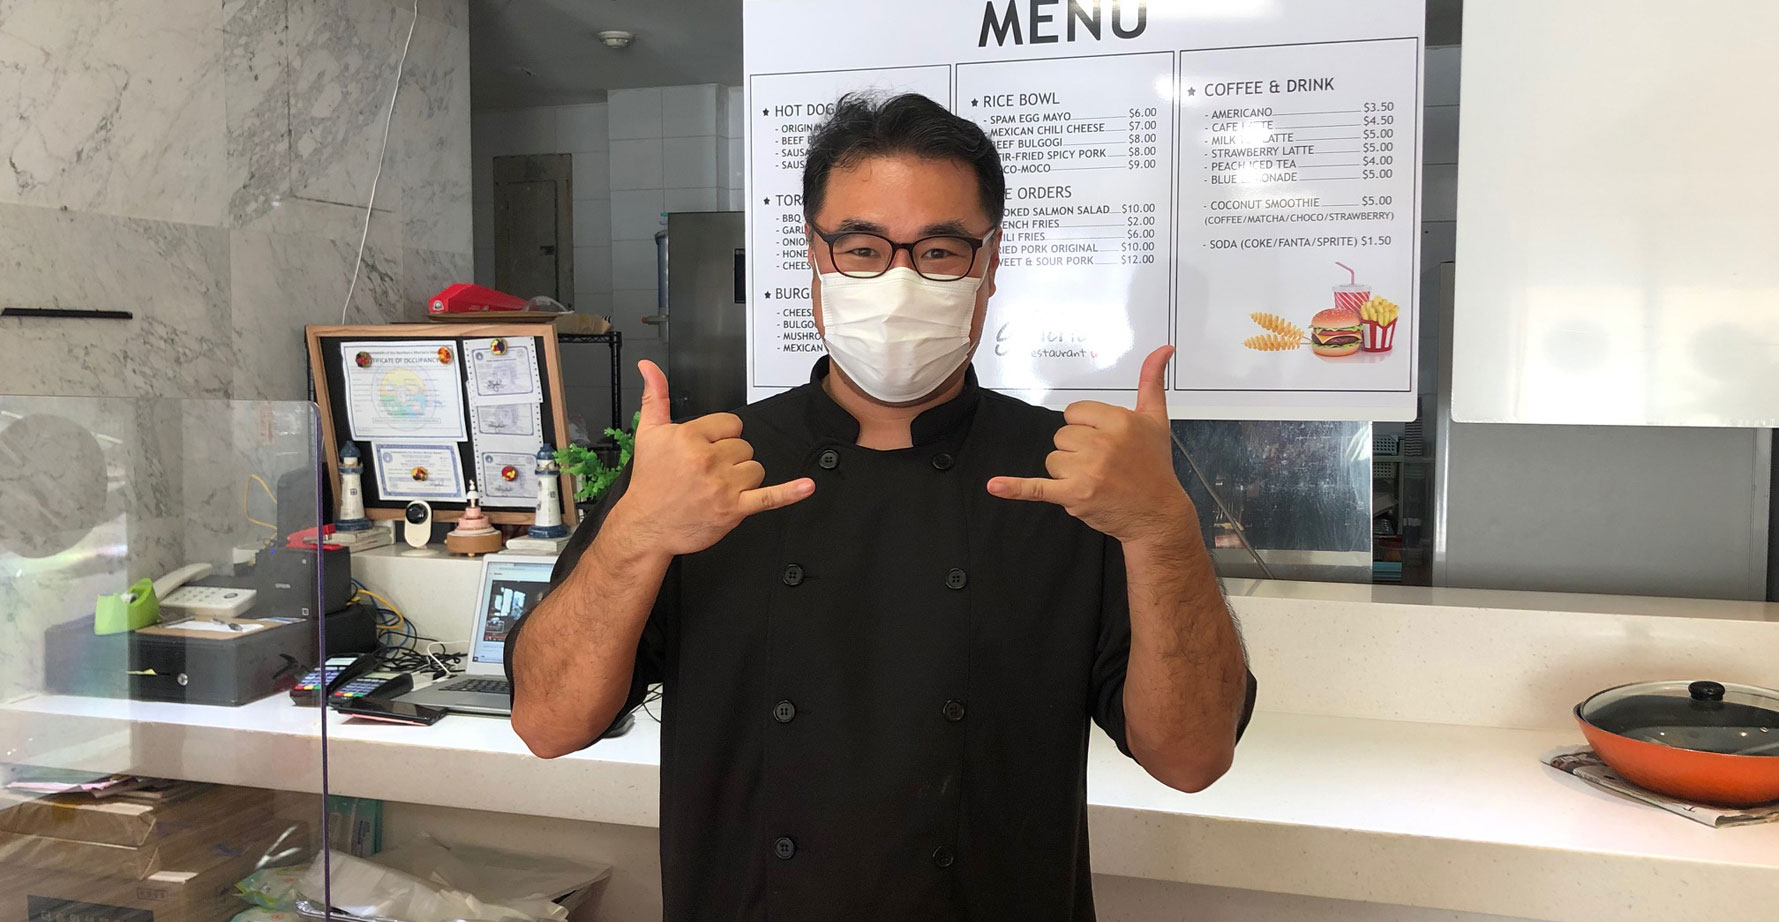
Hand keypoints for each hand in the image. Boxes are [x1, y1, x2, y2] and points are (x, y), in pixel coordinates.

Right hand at [613, 361, 813, 556]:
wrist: (647, 526)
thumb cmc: (650, 483)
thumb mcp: (648, 434)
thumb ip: (655, 396)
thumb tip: (649, 366)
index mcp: (690, 437)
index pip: (731, 424)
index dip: (721, 437)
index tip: (706, 450)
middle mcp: (707, 459)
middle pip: (744, 446)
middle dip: (730, 459)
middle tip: (706, 473)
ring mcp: (722, 485)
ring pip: (755, 469)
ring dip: (742, 478)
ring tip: (717, 488)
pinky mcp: (733, 509)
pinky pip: (769, 497)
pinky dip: (789, 492)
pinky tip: (806, 486)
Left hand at [987, 346, 1192, 544]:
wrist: (1157, 514)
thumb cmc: (1155, 467)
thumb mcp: (1156, 420)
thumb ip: (1152, 381)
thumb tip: (1164, 348)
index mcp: (1118, 420)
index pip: (1074, 413)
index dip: (1086, 428)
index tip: (1105, 442)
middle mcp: (1102, 443)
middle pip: (1062, 437)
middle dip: (1077, 451)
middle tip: (1104, 465)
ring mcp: (1087, 470)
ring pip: (1052, 460)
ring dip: (1067, 473)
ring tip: (1096, 480)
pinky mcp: (1074, 494)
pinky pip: (1037, 487)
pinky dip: (1015, 488)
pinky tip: (995, 486)